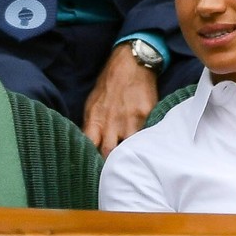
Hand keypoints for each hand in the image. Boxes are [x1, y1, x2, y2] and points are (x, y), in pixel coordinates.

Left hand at [82, 43, 157, 157]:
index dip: (91, 160)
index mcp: (95, 120)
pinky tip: (146, 147)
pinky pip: (147, 136)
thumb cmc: (109, 86)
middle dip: (110, 164)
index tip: (93, 167)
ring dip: (130, 156)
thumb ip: (90, 126)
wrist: (131, 64)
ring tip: (131, 162)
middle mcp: (112, 123)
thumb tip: (88, 146)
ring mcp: (131, 120)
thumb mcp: (92, 105)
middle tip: (112, 171)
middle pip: (109, 153)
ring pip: (130, 149)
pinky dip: (146, 143)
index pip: (90, 147)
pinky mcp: (147, 115)